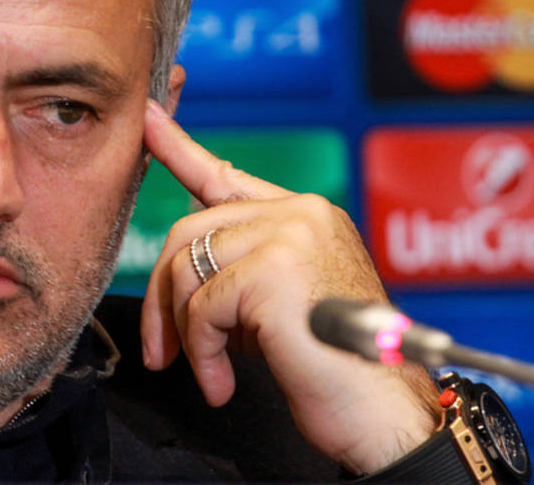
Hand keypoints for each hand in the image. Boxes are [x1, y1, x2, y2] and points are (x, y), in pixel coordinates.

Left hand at [139, 99, 439, 474]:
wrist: (386, 414)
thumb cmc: (338, 370)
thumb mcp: (282, 306)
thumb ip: (242, 272)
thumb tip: (183, 274)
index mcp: (306, 215)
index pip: (225, 176)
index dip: (178, 149)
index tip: (147, 120)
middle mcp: (299, 213)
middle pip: (189, 232)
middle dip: (162, 295)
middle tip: (161, 349)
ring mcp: (289, 235)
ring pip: (187, 269)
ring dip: (182, 331)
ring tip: (205, 370)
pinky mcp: (273, 271)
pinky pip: (201, 307)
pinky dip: (201, 352)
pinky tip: (220, 382)